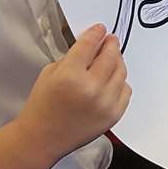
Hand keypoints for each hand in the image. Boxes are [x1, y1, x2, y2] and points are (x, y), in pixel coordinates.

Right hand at [17, 25, 129, 160]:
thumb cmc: (42, 106)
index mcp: (70, 75)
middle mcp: (91, 88)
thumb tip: (93, 45)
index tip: (100, 29)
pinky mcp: (114, 115)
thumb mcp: (49, 73)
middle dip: (111, 44)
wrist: (42, 139)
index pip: (89, 44)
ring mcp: (105, 103)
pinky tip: (111, 80)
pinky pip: (125, 90)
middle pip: (111, 56)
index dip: (96, 34)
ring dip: (118, 61)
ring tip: (111, 59)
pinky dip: (120, 82)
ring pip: (122, 72)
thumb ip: (72, 57)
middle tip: (110, 40)